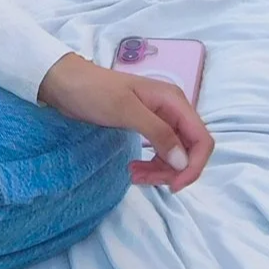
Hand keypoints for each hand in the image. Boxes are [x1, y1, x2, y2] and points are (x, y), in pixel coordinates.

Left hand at [37, 53, 214, 192]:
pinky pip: (161, 151)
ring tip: (134, 176)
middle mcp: (173, 110)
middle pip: (190, 150)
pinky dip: (152, 165)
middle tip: (143, 180)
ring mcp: (161, 119)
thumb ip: (158, 134)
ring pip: (175, 154)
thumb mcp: (126, 111)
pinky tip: (135, 169)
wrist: (67, 83)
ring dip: (161, 171)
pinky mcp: (147, 127)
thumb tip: (183, 161)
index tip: (173, 186)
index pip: (201, 140)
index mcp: (174, 102)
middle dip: (173, 171)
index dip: (194, 166)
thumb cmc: (95, 92)